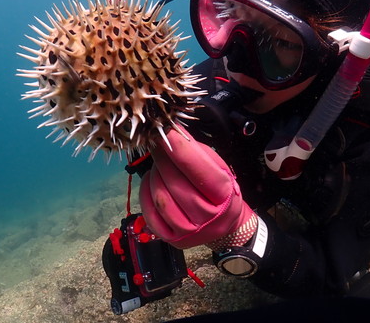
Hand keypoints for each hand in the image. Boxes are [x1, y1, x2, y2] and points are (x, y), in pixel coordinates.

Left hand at [139, 127, 256, 249]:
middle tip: (158, 145)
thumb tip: (171, 131)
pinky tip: (151, 182)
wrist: (224, 225)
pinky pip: (149, 213)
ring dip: (154, 175)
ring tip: (159, 165)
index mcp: (224, 195)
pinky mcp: (171, 239)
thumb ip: (196, 151)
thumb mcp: (219, 167)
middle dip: (162, 158)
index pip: (198, 169)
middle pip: (175, 182)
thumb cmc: (220, 191)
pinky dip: (146, 192)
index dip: (179, 148)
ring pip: (160, 197)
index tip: (164, 131)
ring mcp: (188, 231)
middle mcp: (207, 217)